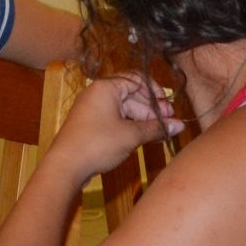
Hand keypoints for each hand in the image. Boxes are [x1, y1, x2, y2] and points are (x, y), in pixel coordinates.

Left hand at [48, 74, 186, 177]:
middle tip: (170, 122)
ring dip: (143, 119)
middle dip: (152, 109)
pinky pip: (115, 118)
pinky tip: (144, 136)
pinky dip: (130, 125)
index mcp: (106, 87)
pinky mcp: (91, 124)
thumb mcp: (131, 135)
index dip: (156, 91)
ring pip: (124, 108)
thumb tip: (180, 125)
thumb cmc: (98, 143)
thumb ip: (156, 128)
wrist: (65, 166)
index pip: (137, 79)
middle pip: (132, 95)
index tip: (168, 107)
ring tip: (161, 132)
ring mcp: (93, 109)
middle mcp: (98, 93)